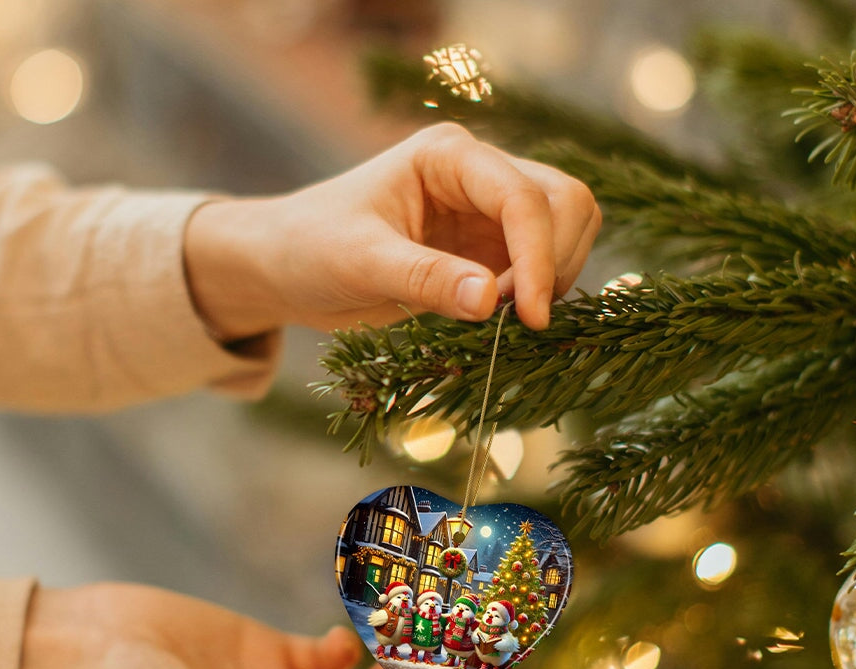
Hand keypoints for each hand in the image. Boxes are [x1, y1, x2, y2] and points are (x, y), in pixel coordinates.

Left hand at [184, 123, 601, 333]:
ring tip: (500, 320)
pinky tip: (500, 323)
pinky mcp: (490, 250)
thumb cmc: (311, 248)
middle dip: (553, 263)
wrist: (289, 267)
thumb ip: (425, 279)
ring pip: (566, 232)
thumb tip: (491, 300)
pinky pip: (541, 268)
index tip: (530, 317)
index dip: (539, 256)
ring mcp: (489, 213)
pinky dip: (537, 296)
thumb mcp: (361, 263)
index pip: (523, 196)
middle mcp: (479, 175)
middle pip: (565, 203)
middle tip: (511, 319)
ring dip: (551, 279)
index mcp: (448, 157)